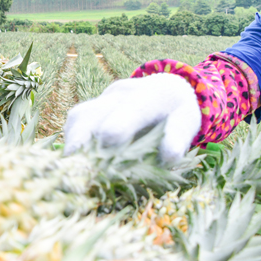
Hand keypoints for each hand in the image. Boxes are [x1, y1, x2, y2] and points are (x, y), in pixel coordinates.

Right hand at [63, 73, 200, 161]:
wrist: (166, 88)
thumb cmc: (178, 111)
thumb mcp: (187, 122)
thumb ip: (178, 137)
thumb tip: (167, 157)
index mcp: (149, 96)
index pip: (130, 110)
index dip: (117, 128)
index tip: (106, 151)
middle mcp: (122, 93)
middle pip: (93, 114)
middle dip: (82, 142)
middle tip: (79, 172)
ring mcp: (104, 98)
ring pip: (79, 117)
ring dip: (74, 144)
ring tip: (73, 170)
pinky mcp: (93, 105)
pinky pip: (76, 121)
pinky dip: (73, 141)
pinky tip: (77, 160)